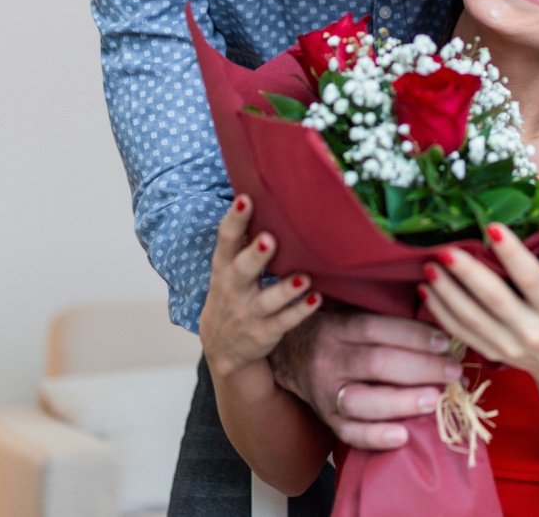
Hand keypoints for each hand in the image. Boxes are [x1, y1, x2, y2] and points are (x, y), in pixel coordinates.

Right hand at [199, 195, 323, 378]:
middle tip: (269, 238)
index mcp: (223, 268)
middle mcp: (233, 290)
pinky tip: (315, 299)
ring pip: (267, 302)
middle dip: (255, 255)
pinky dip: (300, 311)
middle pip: (241, 271)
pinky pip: (284, 322)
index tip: (245, 198)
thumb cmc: (233, 292)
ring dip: (285, 289)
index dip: (234, 220)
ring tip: (303, 277)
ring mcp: (248, 314)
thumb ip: (241, 240)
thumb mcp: (227, 268)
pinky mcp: (265, 333)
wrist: (223, 346)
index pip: (225, 240)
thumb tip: (262, 193)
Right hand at [269, 307, 461, 449]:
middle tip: (453, 373)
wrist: (289, 356)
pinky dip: (376, 437)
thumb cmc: (335, 332)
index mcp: (336, 327)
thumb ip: (387, 321)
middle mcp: (327, 360)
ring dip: (402, 402)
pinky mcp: (326, 419)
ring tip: (434, 400)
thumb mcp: (350, 314)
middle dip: (420, 369)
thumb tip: (442, 331)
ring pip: (362, 401)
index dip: (413, 335)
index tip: (445, 343)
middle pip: (375, 364)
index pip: (376, 328)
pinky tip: (403, 436)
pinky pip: (349, 433)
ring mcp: (324, 393)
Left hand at [422, 210, 538, 382]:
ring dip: (447, 292)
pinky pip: (462, 332)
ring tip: (428, 266)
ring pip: (472, 318)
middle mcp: (533, 330)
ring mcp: (510, 345)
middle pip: (494, 299)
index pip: (531, 278)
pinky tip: (427, 290)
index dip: (512, 253)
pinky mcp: (493, 353)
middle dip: (467, 274)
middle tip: (444, 250)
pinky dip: (441, 313)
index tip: (492, 227)